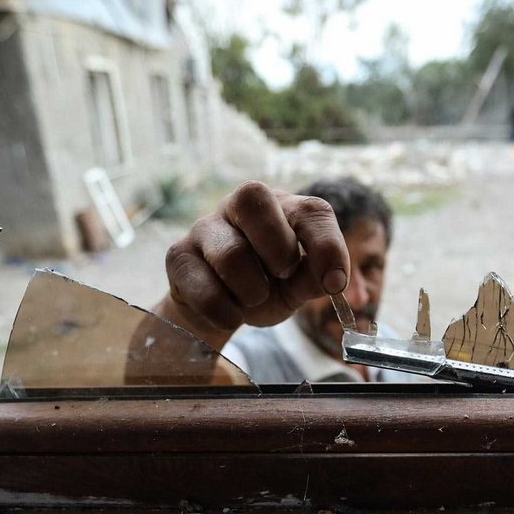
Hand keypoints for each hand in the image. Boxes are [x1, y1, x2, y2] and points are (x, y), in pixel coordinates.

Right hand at [159, 182, 349, 343]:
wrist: (221, 306)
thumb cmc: (268, 284)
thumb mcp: (299, 284)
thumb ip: (316, 280)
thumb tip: (333, 281)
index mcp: (280, 207)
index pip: (309, 210)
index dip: (326, 246)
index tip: (334, 283)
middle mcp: (238, 206)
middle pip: (253, 198)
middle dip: (278, 248)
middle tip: (283, 276)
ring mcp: (204, 227)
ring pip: (231, 253)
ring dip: (252, 290)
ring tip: (254, 299)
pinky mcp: (178, 256)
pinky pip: (204, 288)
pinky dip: (226, 312)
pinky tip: (231, 314)